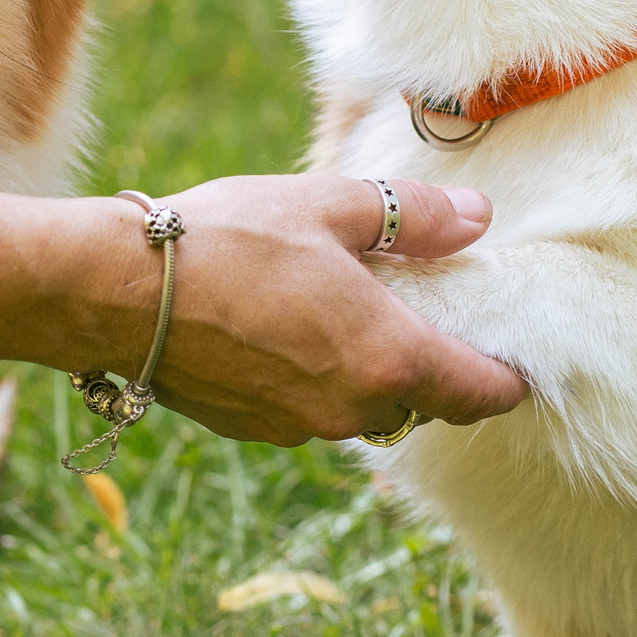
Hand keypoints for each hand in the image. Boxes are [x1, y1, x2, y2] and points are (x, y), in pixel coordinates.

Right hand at [84, 174, 527, 445]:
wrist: (118, 291)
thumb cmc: (229, 240)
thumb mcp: (331, 207)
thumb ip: (416, 218)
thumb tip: (478, 217)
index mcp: (390, 360)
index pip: (481, 394)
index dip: (509, 379)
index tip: (518, 360)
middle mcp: (353, 411)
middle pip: (423, 404)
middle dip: (435, 368)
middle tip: (430, 312)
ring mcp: (300, 427)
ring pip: (364, 409)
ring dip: (372, 373)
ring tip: (351, 311)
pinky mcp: (253, 429)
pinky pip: (311, 410)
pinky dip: (319, 379)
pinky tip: (291, 328)